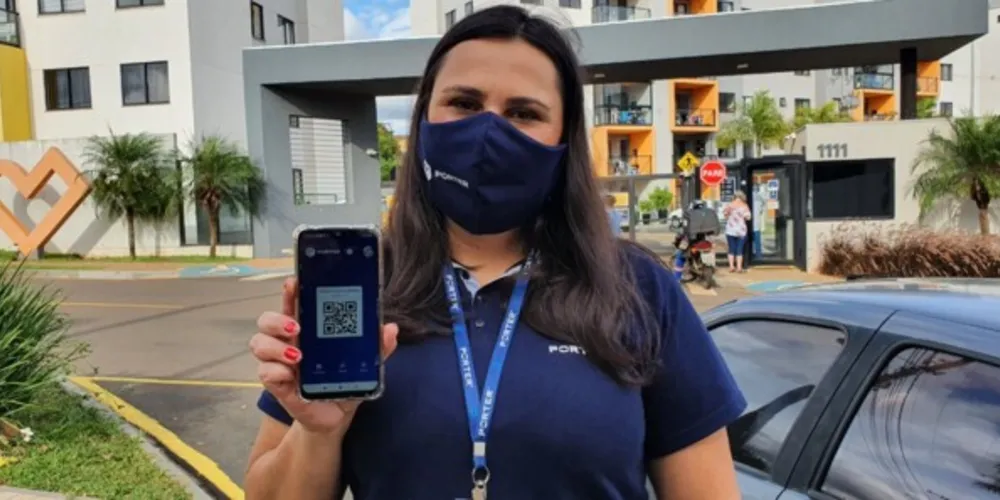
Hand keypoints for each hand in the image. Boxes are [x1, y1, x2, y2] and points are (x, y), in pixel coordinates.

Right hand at [249, 278, 398, 434]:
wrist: (335, 416)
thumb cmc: (343, 382)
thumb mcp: (363, 364)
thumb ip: (377, 347)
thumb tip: (390, 330)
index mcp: (307, 329)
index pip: (292, 304)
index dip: (289, 292)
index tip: (293, 283)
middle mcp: (287, 341)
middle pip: (266, 320)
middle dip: (277, 319)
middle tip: (297, 327)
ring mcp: (279, 362)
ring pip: (259, 343)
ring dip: (275, 346)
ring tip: (298, 355)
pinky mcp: (277, 384)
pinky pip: (264, 373)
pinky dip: (275, 371)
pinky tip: (290, 375)